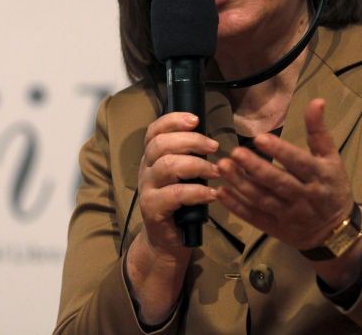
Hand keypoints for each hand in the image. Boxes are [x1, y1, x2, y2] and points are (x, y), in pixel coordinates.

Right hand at [125, 112, 218, 323]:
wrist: (166, 241)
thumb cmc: (180, 204)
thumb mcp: (183, 176)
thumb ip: (189, 156)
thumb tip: (210, 137)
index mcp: (152, 157)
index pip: (154, 130)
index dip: (173, 120)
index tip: (196, 119)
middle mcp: (146, 169)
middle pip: (161, 144)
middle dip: (191, 141)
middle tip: (214, 147)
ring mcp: (147, 189)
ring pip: (167, 165)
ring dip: (196, 165)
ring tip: (216, 171)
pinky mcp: (153, 209)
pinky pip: (175, 194)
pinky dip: (197, 192)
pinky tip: (212, 194)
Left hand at [216, 99, 353, 250]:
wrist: (335, 230)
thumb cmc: (332, 187)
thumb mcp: (331, 159)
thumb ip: (319, 132)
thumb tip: (317, 101)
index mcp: (319, 176)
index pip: (298, 163)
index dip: (280, 151)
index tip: (260, 138)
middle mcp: (304, 196)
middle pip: (278, 182)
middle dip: (256, 168)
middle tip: (235, 152)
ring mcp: (289, 214)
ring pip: (262, 199)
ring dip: (241, 184)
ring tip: (223, 167)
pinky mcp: (276, 227)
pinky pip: (254, 217)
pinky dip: (237, 206)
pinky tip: (221, 192)